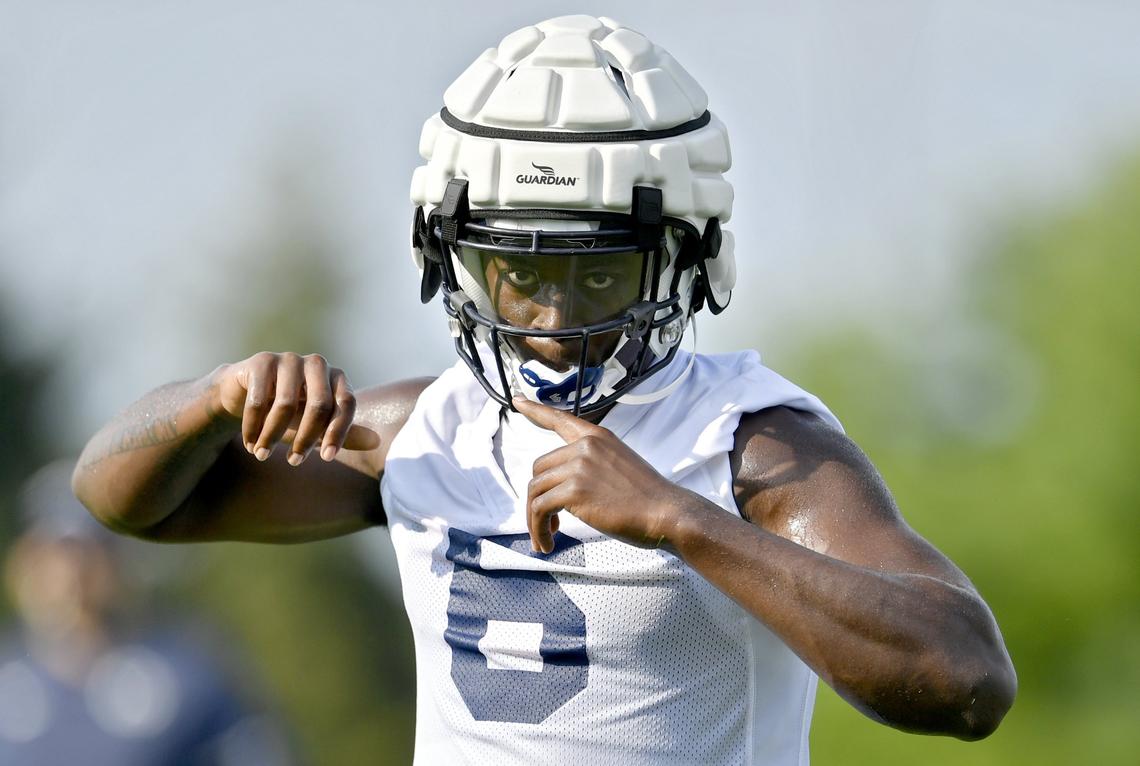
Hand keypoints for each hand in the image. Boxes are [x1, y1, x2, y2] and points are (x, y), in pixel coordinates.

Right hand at [213, 352, 378, 464]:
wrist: (243, 392)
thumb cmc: (288, 412)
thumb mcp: (316, 425)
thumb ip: (344, 432)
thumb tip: (376, 442)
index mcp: (336, 377)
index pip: (347, 404)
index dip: (338, 432)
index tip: (326, 458)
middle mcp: (317, 364)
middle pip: (319, 405)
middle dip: (306, 438)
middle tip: (294, 462)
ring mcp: (289, 359)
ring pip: (286, 404)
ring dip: (272, 436)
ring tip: (262, 455)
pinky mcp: (262, 361)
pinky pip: (259, 400)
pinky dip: (253, 426)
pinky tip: (250, 443)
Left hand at [513, 396, 693, 553]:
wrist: (666, 512)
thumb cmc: (648, 498)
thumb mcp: (621, 465)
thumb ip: (594, 465)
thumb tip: (569, 484)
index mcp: (597, 437)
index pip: (560, 419)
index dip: (535, 410)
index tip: (517, 400)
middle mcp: (585, 446)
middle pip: (539, 469)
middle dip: (538, 497)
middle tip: (549, 523)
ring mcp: (578, 466)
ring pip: (535, 491)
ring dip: (535, 520)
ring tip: (546, 539)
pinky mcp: (574, 490)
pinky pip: (539, 509)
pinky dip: (538, 529)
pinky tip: (547, 543)